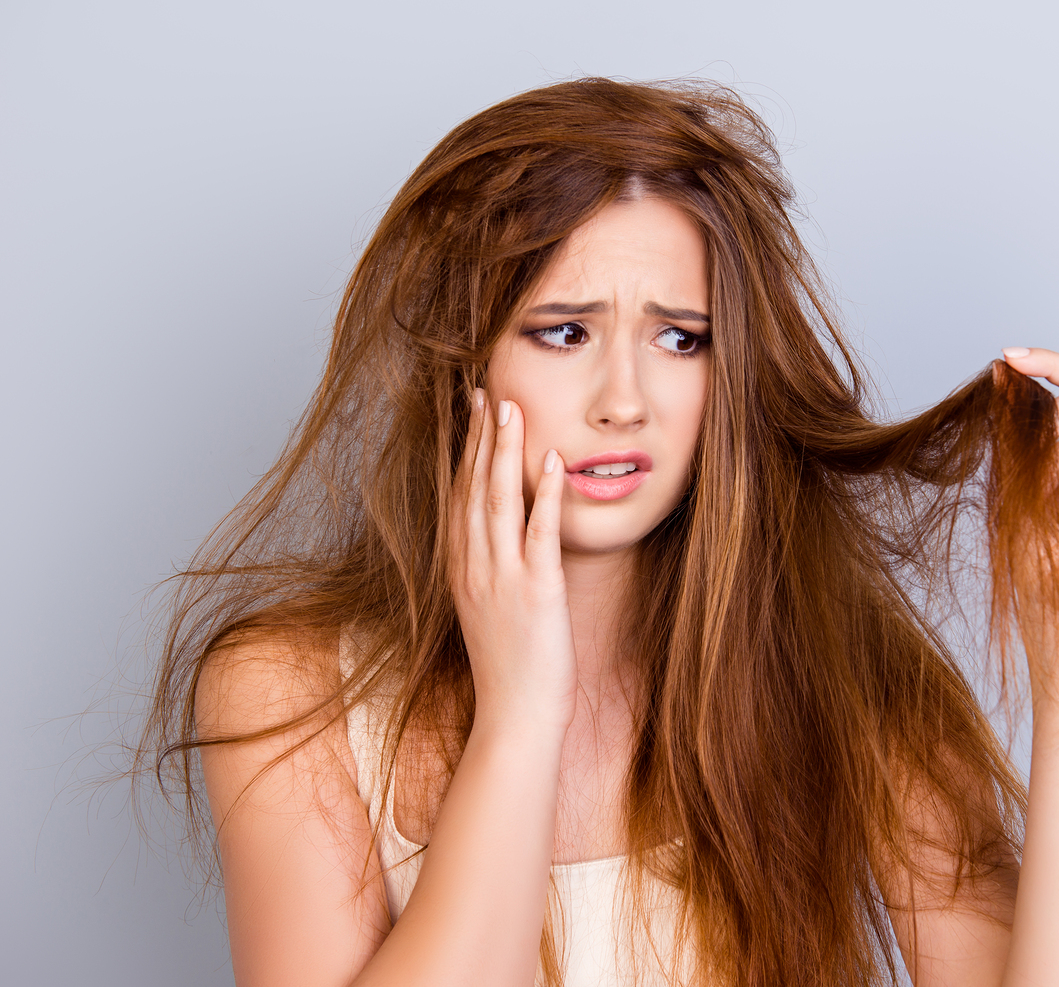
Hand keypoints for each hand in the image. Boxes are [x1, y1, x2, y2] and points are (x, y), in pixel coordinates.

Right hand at [448, 390, 576, 730]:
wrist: (515, 715)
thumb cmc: (509, 664)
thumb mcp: (487, 606)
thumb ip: (488, 566)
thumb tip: (495, 533)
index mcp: (461, 568)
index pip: (459, 495)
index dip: (465, 449)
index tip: (472, 410)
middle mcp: (474, 567)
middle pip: (472, 488)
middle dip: (479, 436)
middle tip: (486, 390)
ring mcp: (502, 579)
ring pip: (498, 502)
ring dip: (505, 452)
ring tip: (511, 408)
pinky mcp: (537, 592)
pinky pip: (540, 535)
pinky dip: (545, 496)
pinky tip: (552, 463)